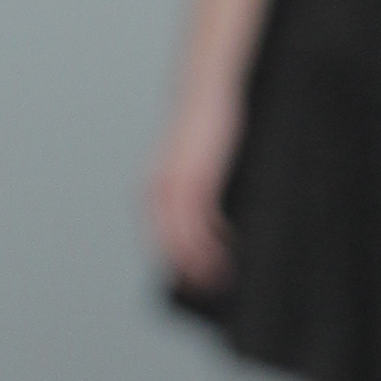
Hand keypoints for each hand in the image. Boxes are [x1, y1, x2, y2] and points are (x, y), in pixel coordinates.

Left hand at [146, 93, 237, 292]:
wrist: (206, 90)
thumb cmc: (205, 128)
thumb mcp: (196, 165)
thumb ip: (199, 193)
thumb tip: (216, 225)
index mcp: (153, 192)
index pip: (161, 240)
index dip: (177, 264)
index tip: (195, 283)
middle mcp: (156, 192)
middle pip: (168, 246)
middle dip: (187, 272)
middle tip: (209, 290)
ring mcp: (173, 186)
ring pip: (181, 239)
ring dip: (200, 263)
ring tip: (220, 279)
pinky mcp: (194, 178)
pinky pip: (198, 221)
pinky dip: (210, 242)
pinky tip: (228, 252)